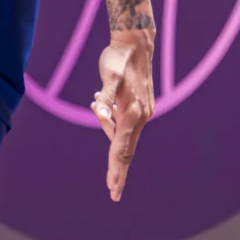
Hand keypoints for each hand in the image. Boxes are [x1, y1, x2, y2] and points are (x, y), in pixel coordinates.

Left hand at [88, 31, 154, 200]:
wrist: (136, 44)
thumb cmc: (119, 60)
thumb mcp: (109, 76)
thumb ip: (106, 97)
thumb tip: (100, 112)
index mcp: (133, 113)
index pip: (121, 148)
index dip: (116, 170)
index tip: (113, 188)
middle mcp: (141, 116)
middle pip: (127, 150)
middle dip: (119, 171)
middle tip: (114, 194)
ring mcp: (143, 112)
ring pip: (122, 134)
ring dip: (107, 128)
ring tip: (96, 98)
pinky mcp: (141, 107)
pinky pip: (124, 123)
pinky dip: (111, 121)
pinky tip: (99, 103)